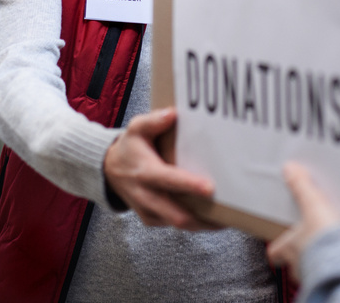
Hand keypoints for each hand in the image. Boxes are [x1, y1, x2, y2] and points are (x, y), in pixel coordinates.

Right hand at [103, 107, 215, 229]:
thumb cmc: (129, 148)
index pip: (168, 180)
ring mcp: (149, 211)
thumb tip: (173, 114)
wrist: (109, 171)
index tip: (210, 188)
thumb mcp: (136, 129)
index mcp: (145, 172)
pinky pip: (176, 225)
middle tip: (229, 214)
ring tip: (227, 220)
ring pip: (179, 224)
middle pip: (177, 215)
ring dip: (203, 224)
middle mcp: (146, 196)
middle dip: (203, 218)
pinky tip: (213, 218)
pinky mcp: (152, 220)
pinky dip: (195, 224)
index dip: (189, 186)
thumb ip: (153, 121)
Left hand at [266, 162, 339, 279]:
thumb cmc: (324, 239)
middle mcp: (298, 263)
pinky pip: (328, 275)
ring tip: (326, 250)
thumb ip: (301, 187)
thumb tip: (289, 169)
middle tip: (307, 243)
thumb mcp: (312, 205)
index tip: (277, 244)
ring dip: (316, 260)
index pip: (274, 252)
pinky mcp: (331, 278)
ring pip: (309, 268)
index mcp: (289, 247)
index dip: (276, 247)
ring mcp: (313, 274)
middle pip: (292, 260)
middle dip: (299, 252)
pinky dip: (332, 267)